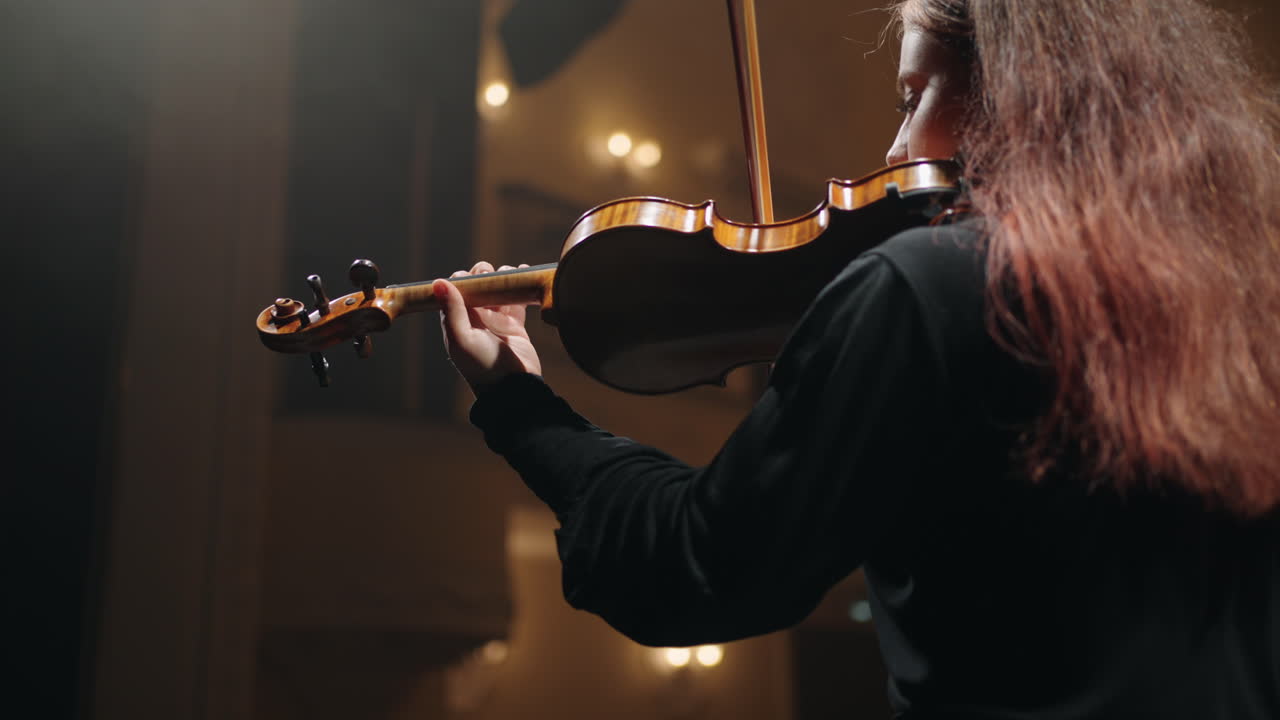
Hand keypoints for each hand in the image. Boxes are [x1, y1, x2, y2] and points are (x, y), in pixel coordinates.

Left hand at [433, 261, 542, 393]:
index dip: (461, 279)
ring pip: (497, 290)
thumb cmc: (483, 367)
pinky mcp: (515, 324)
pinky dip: (519, 285)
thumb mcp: (462, 338)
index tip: (469, 276)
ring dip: (502, 277)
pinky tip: (523, 272)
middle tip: (490, 273)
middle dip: (483, 274)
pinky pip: (516, 300)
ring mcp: (495, 321)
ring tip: (509, 273)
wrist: (514, 387)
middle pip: (477, 287)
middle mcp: (474, 320)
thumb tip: (438, 282)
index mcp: (457, 323)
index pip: (454, 292)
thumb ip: (452, 310)